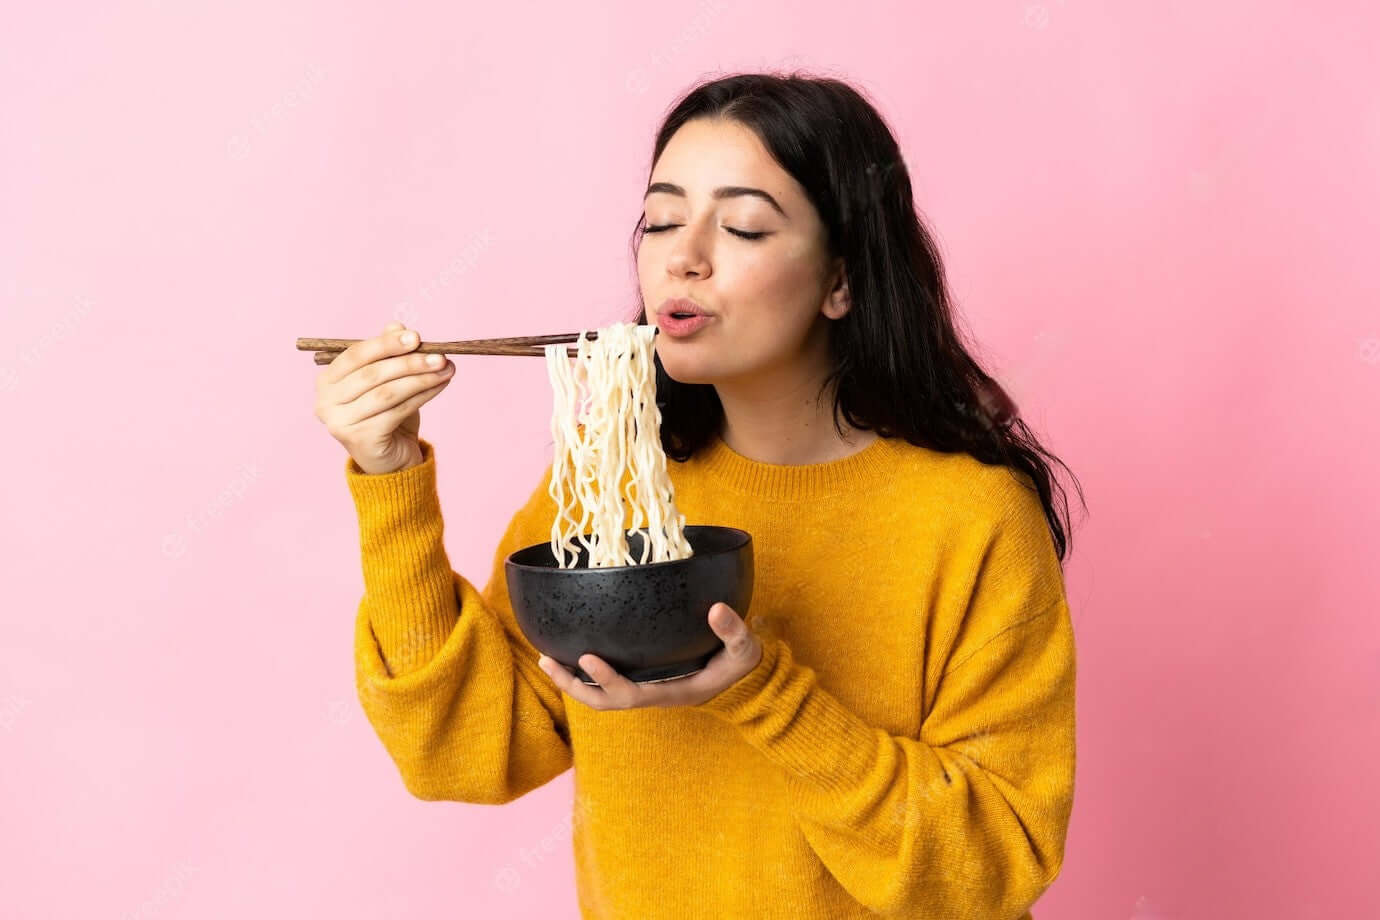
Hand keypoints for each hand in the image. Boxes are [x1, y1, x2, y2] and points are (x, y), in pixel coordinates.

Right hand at [314, 320, 456, 474]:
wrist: (391, 460)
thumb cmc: (387, 415)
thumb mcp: (388, 380)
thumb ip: (388, 353)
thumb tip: (397, 325)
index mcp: (327, 381)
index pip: (355, 355)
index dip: (386, 343)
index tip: (416, 336)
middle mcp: (325, 402)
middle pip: (372, 374)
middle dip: (409, 362)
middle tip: (440, 355)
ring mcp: (339, 422)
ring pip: (387, 393)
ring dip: (421, 378)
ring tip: (446, 369)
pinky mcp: (359, 439)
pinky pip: (397, 411)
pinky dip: (422, 396)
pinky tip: (440, 385)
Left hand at [536, 602, 762, 709]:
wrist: (743, 682)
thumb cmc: (741, 667)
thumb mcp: (744, 650)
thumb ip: (734, 632)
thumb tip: (718, 609)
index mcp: (671, 692)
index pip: (631, 694)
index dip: (607, 680)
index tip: (586, 657)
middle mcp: (652, 694)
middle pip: (603, 702)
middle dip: (574, 686)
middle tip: (548, 661)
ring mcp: (645, 688)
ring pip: (600, 696)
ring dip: (571, 681)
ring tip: (546, 659)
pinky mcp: (642, 679)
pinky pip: (606, 684)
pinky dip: (584, 673)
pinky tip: (567, 654)